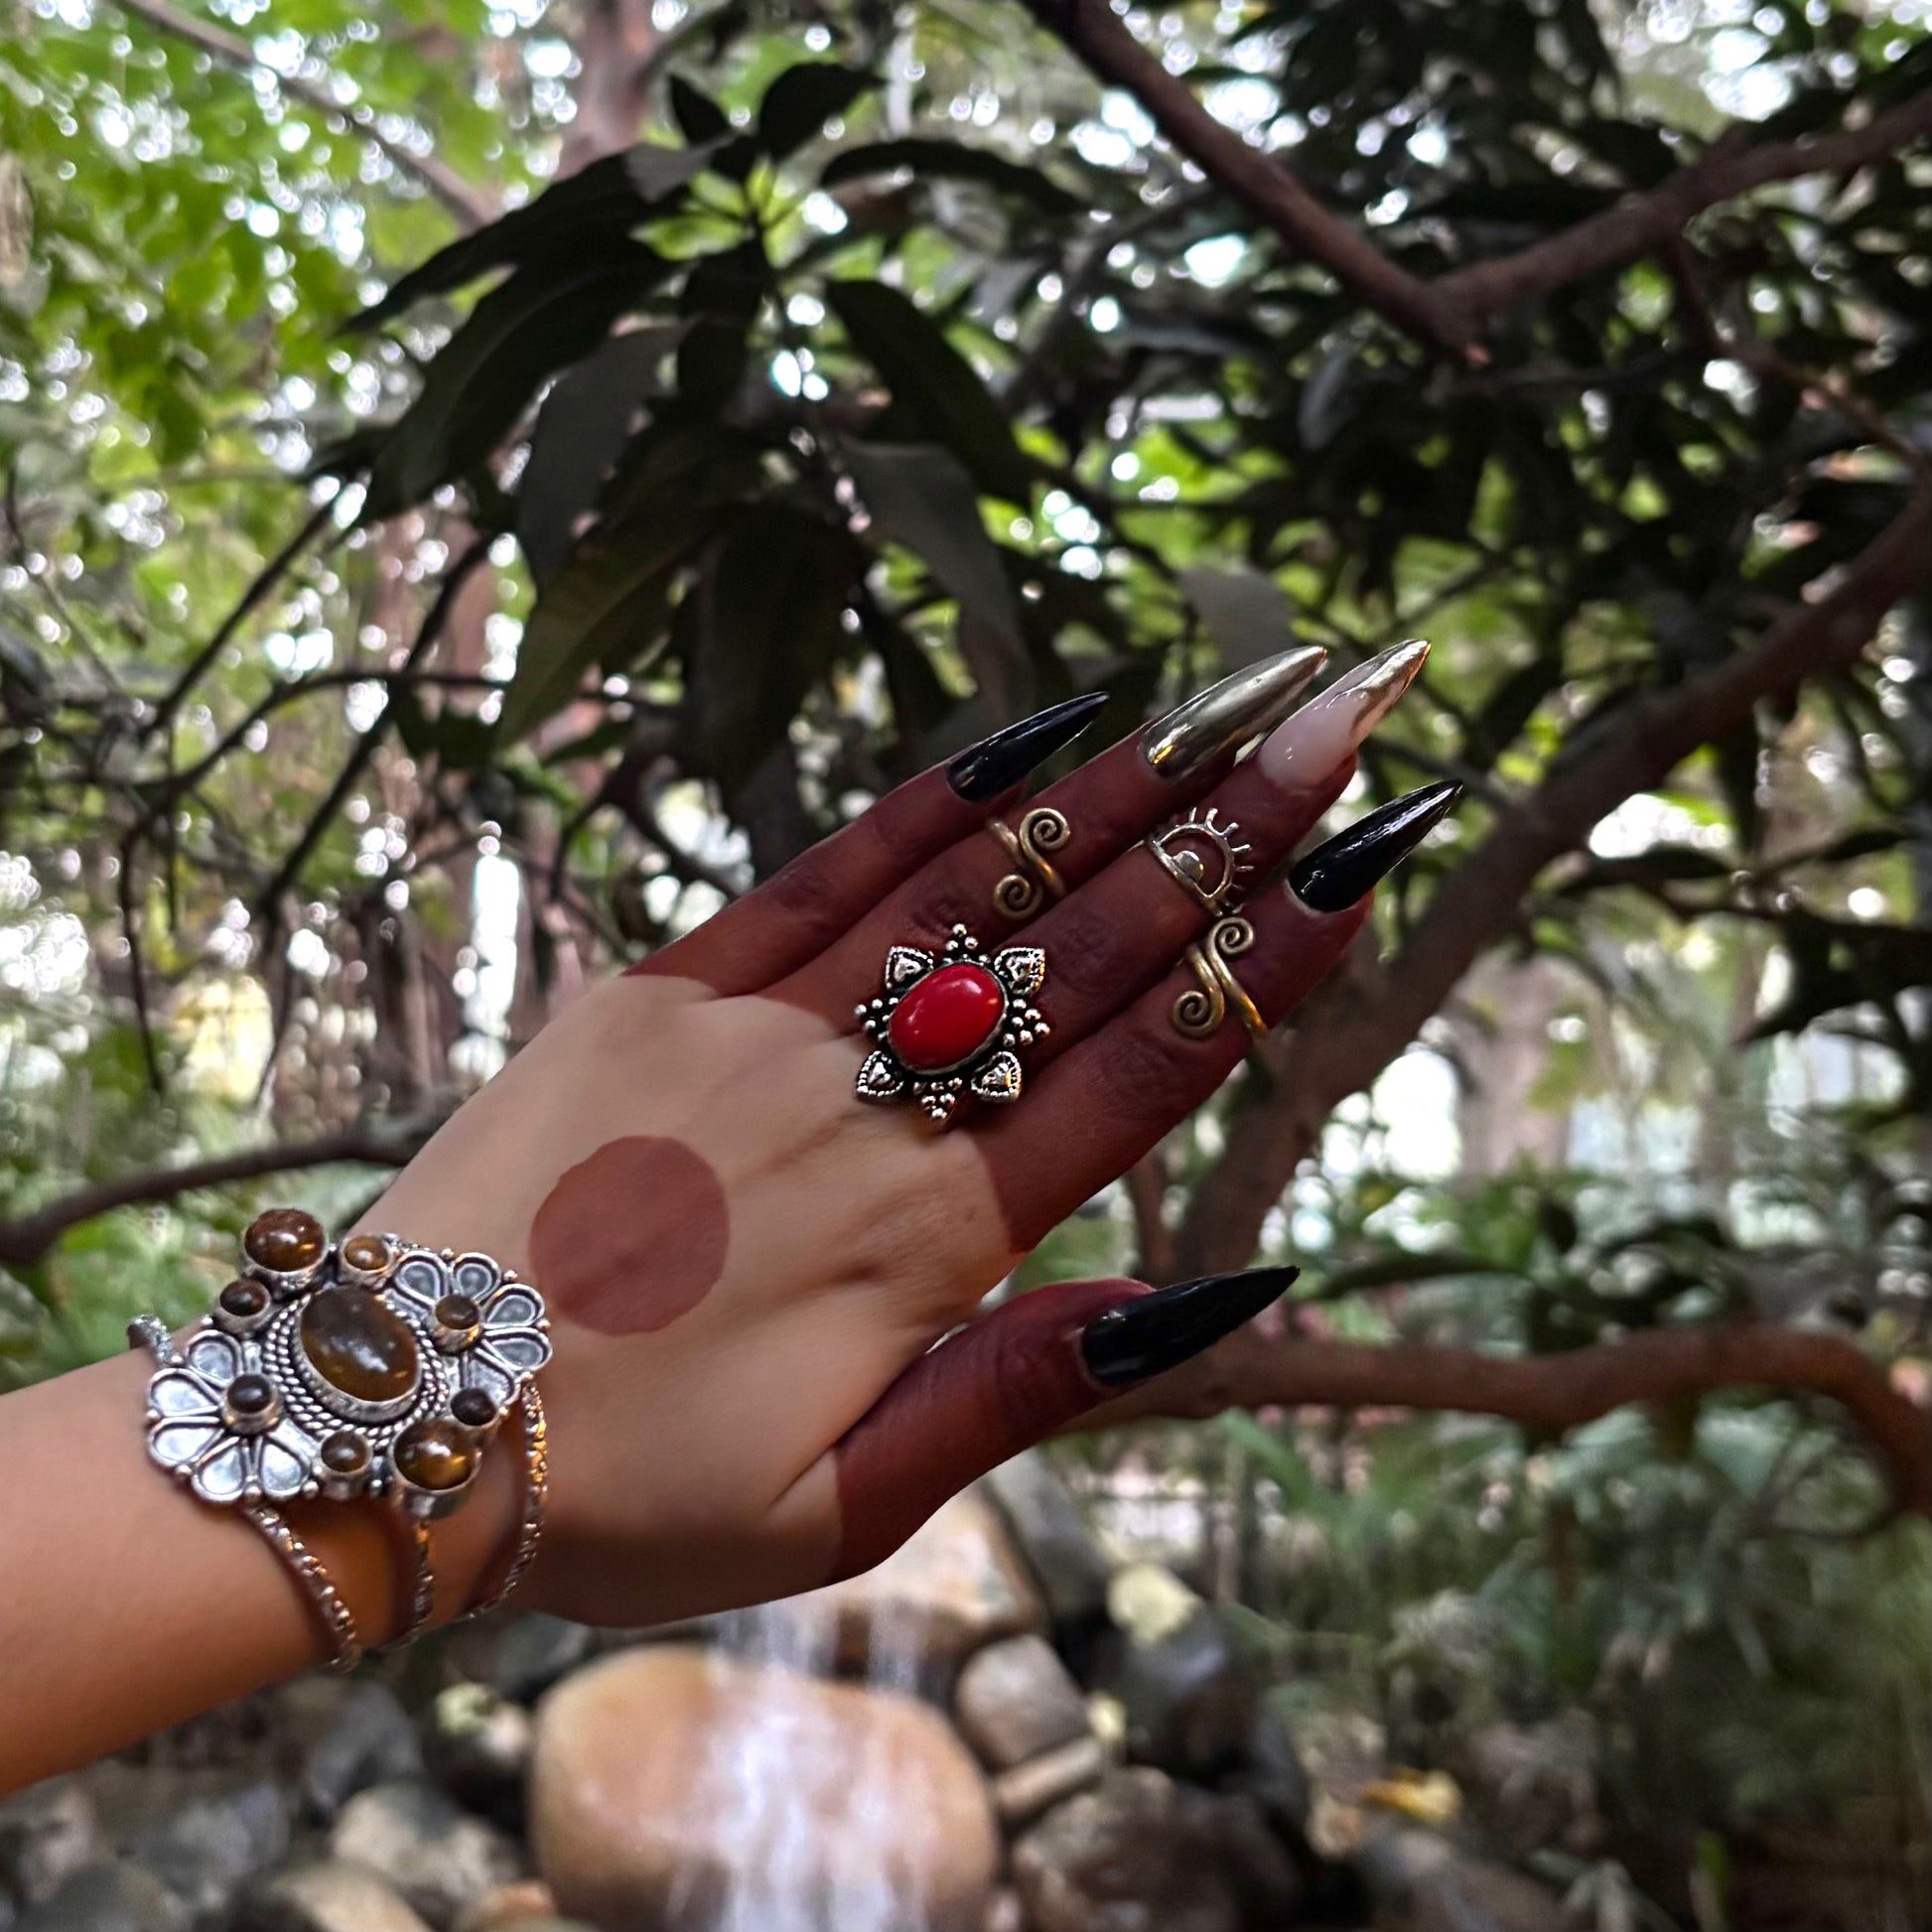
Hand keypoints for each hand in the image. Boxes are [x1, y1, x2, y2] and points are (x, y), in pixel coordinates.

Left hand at [366, 640, 1450, 1627]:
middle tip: (1349, 720)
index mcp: (930, 1237)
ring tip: (1229, 703)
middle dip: (1235, 830)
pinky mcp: (667, 985)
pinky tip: (1033, 738)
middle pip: (1088, 950)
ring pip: (977, 890)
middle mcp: (867, 1106)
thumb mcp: (846, 1509)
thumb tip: (1212, 1302)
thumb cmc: (631, 1494)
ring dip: (1119, 792)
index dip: (1266, 961)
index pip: (1142, 1069)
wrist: (395, 1416)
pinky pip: (825, 873)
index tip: (1364, 859)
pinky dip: (937, 802)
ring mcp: (760, 1026)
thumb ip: (1024, 1391)